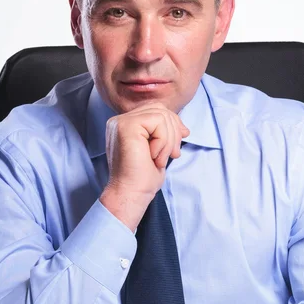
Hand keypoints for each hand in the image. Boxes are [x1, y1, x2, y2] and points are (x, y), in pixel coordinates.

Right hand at [100, 102, 189, 230]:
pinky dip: (163, 141)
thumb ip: (165, 135)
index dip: (173, 126)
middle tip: (173, 155)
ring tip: (160, 159)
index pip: (156, 111)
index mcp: (126, 125)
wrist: (131, 194)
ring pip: (161, 115)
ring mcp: (121, 121)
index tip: (177, 148)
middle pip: (160, 109)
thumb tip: (183, 128)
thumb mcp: (159, 151)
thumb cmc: (143, 178)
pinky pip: (158, 121)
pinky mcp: (126, 126)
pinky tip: (154, 157)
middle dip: (174, 132)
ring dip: (169, 140)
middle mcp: (120, 120)